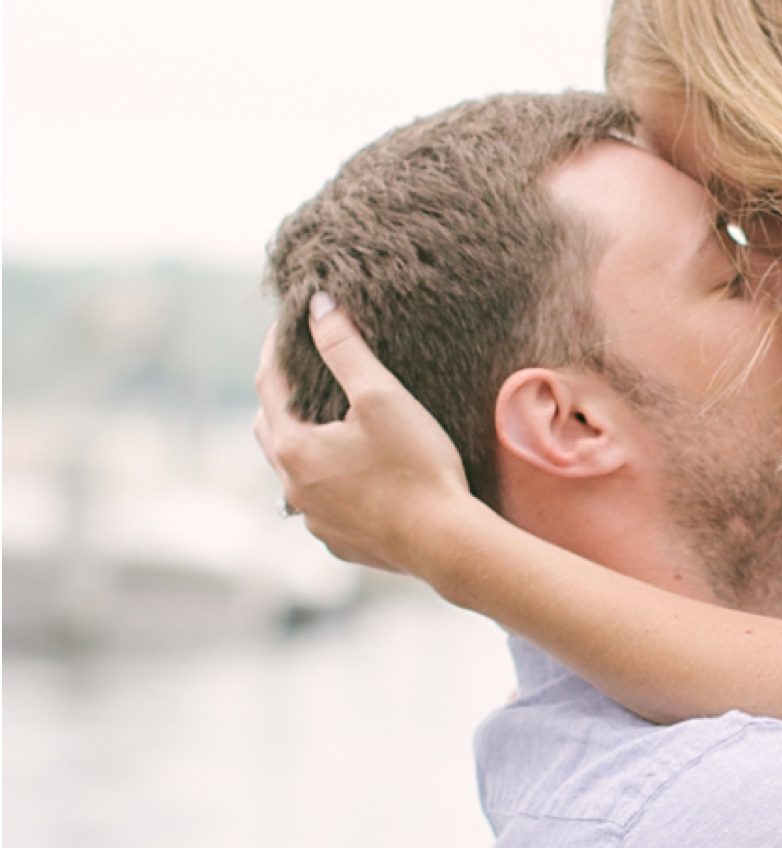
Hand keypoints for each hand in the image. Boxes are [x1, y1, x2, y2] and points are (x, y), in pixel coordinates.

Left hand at [254, 299, 472, 574]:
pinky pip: (319, 504)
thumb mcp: (381, 396)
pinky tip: (351, 473)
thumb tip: (318, 305)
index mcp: (294, 447)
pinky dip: (326, 481)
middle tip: (301, 373)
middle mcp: (293, 487)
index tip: (290, 323)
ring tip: (325, 423)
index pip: (268, 383)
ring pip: (292, 471)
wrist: (446, 542)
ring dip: (301, 443)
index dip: (275, 348)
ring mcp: (314, 520)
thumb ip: (345, 349)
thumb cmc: (416, 467)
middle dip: (280, 398)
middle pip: (269, 429)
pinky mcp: (339, 542)